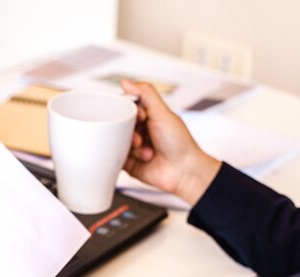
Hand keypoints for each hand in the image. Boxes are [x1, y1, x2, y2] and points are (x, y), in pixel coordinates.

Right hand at [121, 80, 221, 204]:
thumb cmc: (180, 143)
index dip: (128, 111)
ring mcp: (133, 148)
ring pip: (116, 141)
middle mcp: (140, 131)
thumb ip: (146, 94)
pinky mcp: (128, 163)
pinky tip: (143, 158)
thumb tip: (126, 82)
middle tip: (140, 137)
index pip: (126, 108)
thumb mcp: (162, 113)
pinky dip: (126, 157)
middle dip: (129, 131)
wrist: (184, 171)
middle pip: (119, 125)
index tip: (138, 117)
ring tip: (146, 151)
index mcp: (148, 117)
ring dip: (131, 146)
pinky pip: (115, 158)